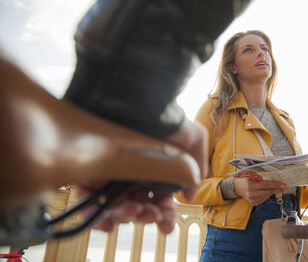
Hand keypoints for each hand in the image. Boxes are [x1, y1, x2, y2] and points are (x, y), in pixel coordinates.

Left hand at [77, 119, 206, 233]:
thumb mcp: (194, 139)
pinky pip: (89, 202)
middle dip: (146, 217)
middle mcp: (133, 173)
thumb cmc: (165, 118)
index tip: (167, 227)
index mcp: (155, 170)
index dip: (164, 216)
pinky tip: (108, 219)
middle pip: (138, 207)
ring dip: (126, 216)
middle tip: (151, 217)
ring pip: (116, 207)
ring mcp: (111, 174)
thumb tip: (190, 195)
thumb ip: (198, 166)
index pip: (159, 200)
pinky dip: (98, 215)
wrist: (140, 102)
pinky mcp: (88, 172)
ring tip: (132, 211)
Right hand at [233, 178, 286, 205]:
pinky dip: (267, 195)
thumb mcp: (250, 173)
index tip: (284, 185)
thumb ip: (260, 175)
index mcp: (251, 186)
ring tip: (278, 188)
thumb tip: (272, 174)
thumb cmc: (243, 178)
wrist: (235, 187)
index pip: (266, 185)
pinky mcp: (253, 203)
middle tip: (284, 186)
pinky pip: (264, 199)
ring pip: (267, 196)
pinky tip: (268, 191)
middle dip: (277, 189)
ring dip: (273, 191)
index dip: (276, 185)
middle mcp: (252, 194)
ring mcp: (252, 200)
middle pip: (268, 191)